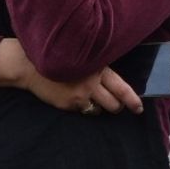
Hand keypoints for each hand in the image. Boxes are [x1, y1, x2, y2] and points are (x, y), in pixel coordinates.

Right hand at [27, 65, 141, 114]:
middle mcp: (91, 84)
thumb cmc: (58, 59)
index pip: (122, 88)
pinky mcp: (67, 104)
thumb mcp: (82, 57)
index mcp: (98, 69)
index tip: (138, 108)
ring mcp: (79, 96)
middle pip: (114, 104)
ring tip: (91, 99)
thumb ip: (98, 69)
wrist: (30, 66)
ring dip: (100, 108)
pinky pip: (82, 111)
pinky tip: (73, 96)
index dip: (132, 100)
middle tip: (116, 106)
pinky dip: (82, 106)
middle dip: (117, 107)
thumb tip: (113, 83)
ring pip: (99, 110)